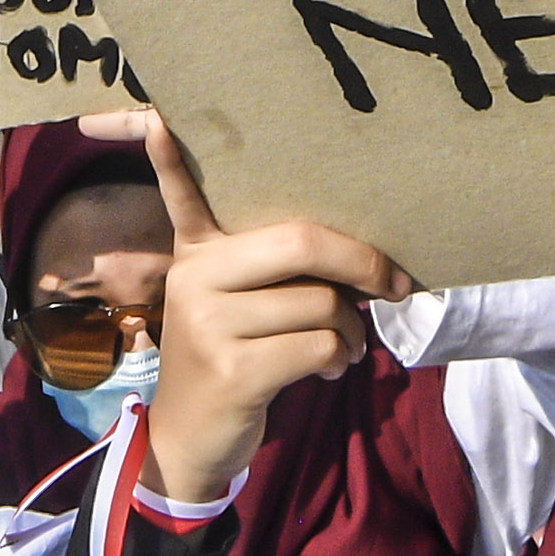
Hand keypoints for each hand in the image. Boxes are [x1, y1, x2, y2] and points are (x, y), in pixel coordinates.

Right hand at [88, 110, 406, 506]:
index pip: (183, 193)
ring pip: (322, 303)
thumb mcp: (234, 306)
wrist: (191, 438)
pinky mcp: (233, 370)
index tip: (159, 117)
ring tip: (342, 346)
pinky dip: (339, 360)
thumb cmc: (233, 357)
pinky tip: (326, 370)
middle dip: (363, 262)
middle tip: (394, 284)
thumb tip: (364, 261)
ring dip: (351, 330)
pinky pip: (320, 346)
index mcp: (196, 253)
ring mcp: (209, 324)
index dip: (170, 156)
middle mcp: (195, 277)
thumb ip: (273, 271)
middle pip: (300, 243)